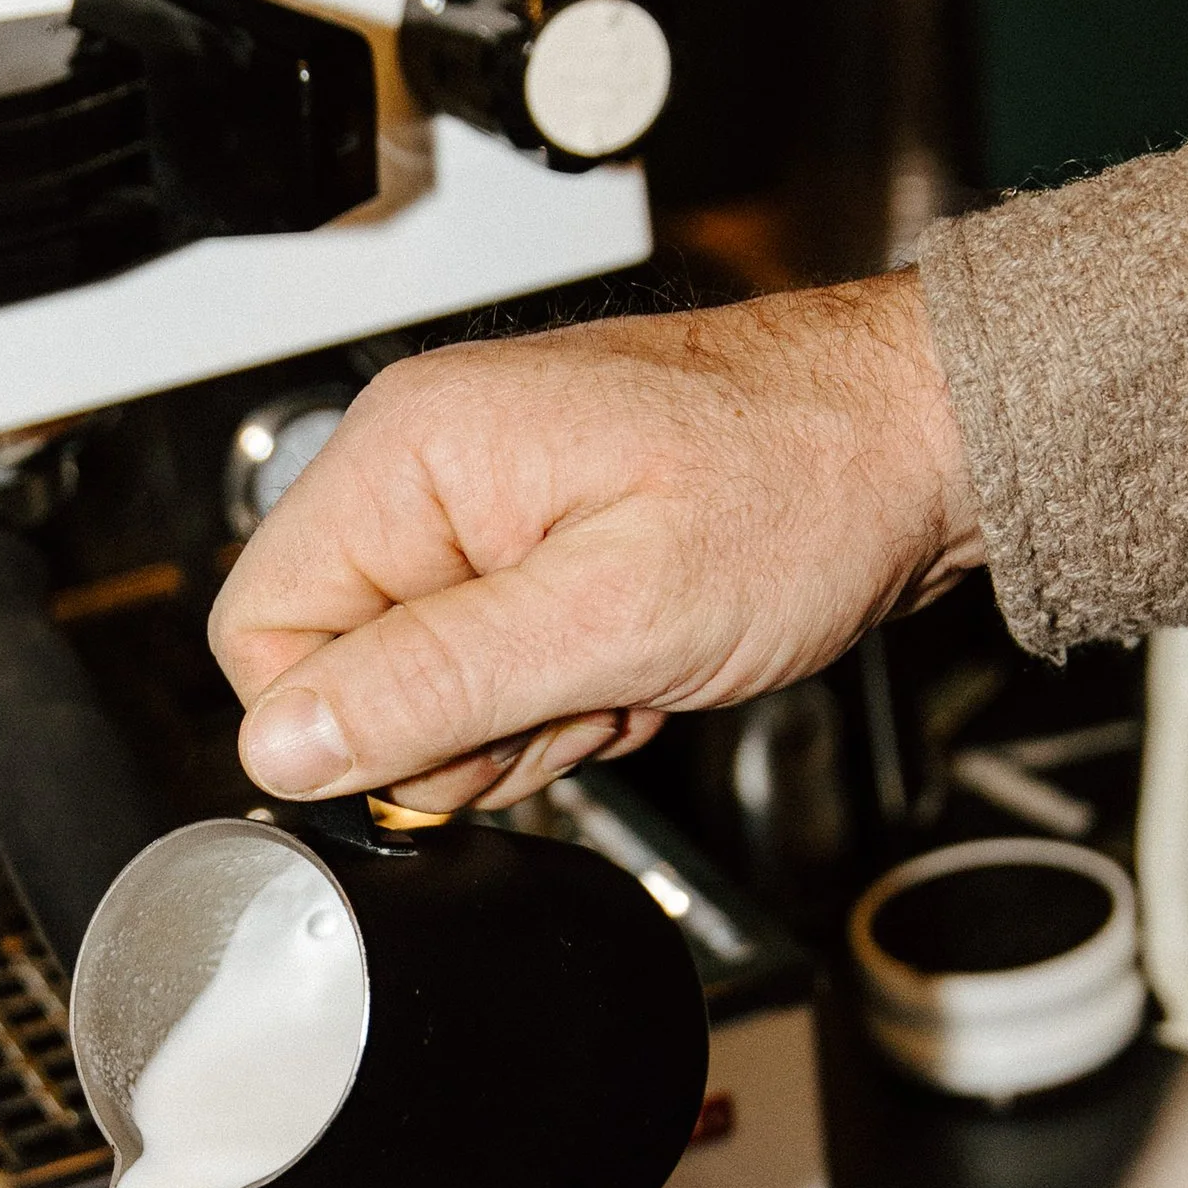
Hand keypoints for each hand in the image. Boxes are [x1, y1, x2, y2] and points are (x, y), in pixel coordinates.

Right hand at [211, 269, 979, 810]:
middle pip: (344, 667)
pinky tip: (639, 659)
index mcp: (412, 454)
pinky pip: (494, 663)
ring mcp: (481, 502)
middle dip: (460, 725)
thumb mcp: (614, 614)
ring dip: (525, 716)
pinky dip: (566, 693)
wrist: (925, 442)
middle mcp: (426, 464)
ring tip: (626, 665)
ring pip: (424, 681)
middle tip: (578, 692)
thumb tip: (284, 745)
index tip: (467, 731)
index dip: (353, 720)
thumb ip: (434, 681)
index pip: (262, 631)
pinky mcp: (534, 540)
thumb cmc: (805, 484)